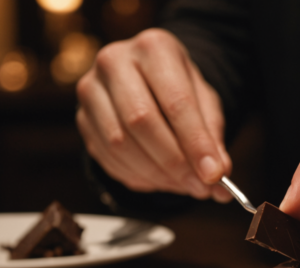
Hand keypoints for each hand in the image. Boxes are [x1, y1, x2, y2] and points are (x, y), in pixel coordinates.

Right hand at [76, 28, 231, 201]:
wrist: (144, 78)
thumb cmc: (178, 88)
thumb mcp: (204, 103)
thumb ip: (211, 137)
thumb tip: (217, 175)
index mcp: (154, 48)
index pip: (176, 101)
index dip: (195, 143)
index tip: (213, 175)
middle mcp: (115, 62)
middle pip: (141, 121)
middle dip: (175, 163)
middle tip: (199, 187)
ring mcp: (92, 90)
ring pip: (120, 144)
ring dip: (156, 174)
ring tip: (183, 185)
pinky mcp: (83, 118)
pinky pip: (108, 158)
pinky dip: (137, 176)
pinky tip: (159, 179)